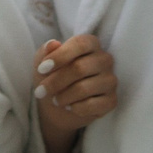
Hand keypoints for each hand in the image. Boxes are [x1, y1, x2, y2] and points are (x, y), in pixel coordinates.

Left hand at [33, 34, 115, 152]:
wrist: (57, 105)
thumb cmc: (52, 77)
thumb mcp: (43, 62)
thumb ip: (45, 51)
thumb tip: (52, 44)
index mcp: (91, 44)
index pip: (80, 44)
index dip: (59, 56)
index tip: (41, 69)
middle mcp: (104, 59)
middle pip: (80, 68)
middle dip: (55, 81)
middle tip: (40, 91)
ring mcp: (110, 80)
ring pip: (84, 88)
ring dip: (63, 97)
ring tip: (54, 100)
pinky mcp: (111, 100)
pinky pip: (93, 105)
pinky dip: (76, 108)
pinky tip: (70, 107)